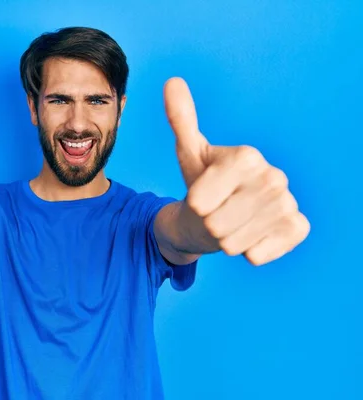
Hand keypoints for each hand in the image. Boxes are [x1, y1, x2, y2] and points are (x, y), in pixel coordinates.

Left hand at [163, 77, 309, 265]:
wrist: (224, 216)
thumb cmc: (203, 185)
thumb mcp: (189, 154)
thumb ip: (182, 119)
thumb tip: (172, 81)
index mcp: (246, 156)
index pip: (200, 200)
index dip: (195, 204)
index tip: (203, 195)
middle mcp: (274, 176)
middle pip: (216, 223)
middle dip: (209, 224)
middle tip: (218, 212)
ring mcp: (288, 202)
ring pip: (233, 242)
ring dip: (226, 240)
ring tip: (232, 223)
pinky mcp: (297, 227)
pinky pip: (259, 254)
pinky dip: (248, 251)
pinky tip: (252, 236)